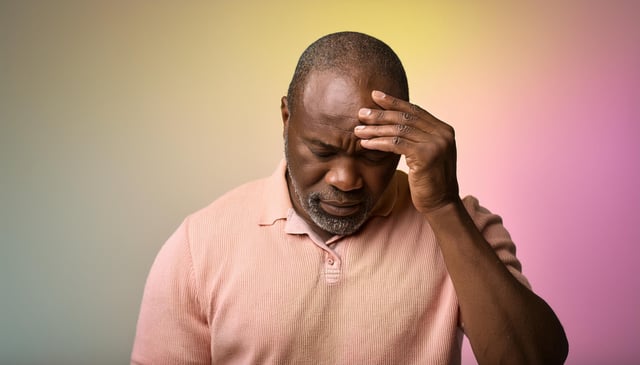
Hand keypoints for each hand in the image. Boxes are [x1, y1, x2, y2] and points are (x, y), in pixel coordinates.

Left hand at [354, 90, 459, 213]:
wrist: (440, 204)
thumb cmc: (429, 181)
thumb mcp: (426, 153)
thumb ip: (418, 137)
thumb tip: (394, 121)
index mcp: (443, 129)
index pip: (415, 110)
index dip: (394, 102)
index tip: (376, 96)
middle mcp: (442, 134)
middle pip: (405, 118)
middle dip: (381, 114)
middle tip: (361, 112)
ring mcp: (436, 144)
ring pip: (398, 130)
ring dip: (375, 129)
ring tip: (358, 130)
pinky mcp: (426, 155)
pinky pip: (396, 144)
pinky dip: (378, 143)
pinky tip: (365, 144)